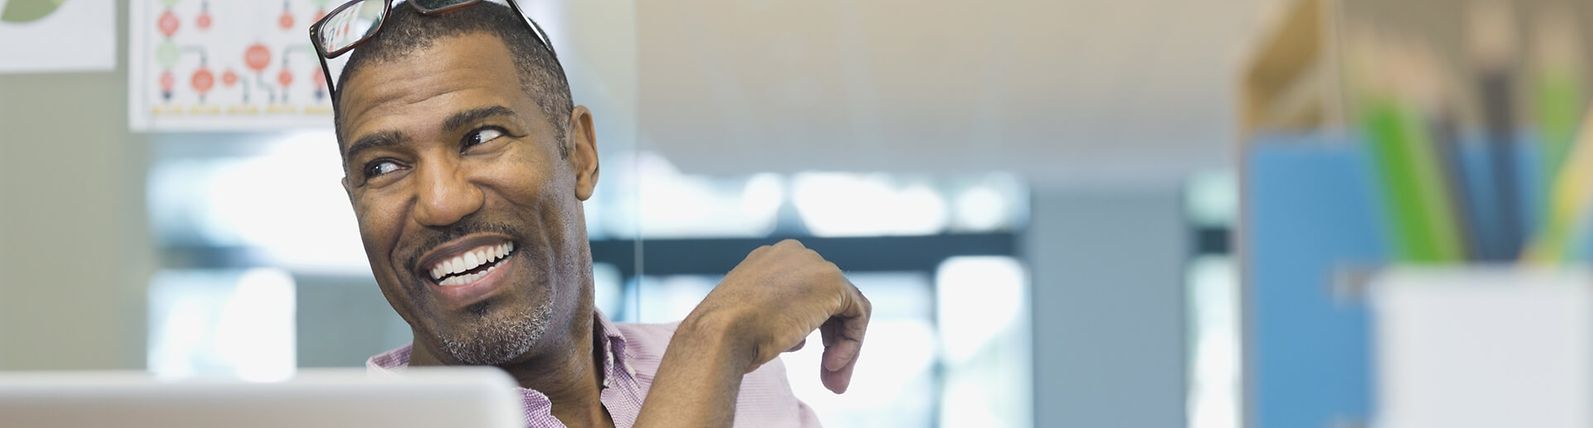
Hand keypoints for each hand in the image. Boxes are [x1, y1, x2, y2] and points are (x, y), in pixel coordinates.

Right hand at [681, 239, 871, 392]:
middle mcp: (792, 254)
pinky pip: (857, 314)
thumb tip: (800, 338)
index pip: (805, 290)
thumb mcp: (747, 322)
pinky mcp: (832, 282)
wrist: (718, 333)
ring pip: (846, 308)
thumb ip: (776, 320)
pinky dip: (851, 343)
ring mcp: (813, 265)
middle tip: (829, 376)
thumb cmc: (723, 337)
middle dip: (832, 339)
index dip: (812, 327)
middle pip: (829, 298)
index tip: (804, 355)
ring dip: (844, 347)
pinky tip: (831, 365)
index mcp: (768, 260)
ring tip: (832, 380)